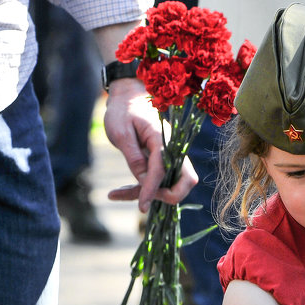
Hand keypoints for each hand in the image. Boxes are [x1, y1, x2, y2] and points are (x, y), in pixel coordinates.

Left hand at [102, 77, 197, 210]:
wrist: (126, 97)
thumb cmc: (122, 111)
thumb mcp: (121, 133)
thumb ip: (134, 156)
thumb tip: (143, 179)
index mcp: (162, 138)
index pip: (162, 170)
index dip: (152, 191)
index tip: (141, 207)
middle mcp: (172, 148)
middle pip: (186, 180)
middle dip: (168, 195)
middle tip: (142, 200)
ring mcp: (169, 155)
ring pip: (171, 184)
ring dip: (150, 194)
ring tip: (118, 193)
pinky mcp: (161, 161)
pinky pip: (159, 180)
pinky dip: (142, 189)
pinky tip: (118, 192)